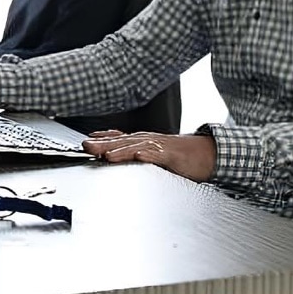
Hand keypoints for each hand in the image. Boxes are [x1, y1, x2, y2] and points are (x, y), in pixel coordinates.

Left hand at [82, 131, 216, 181]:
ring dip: (121, 150)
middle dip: (103, 144)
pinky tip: (138, 155)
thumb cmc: (181, 156)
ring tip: (106, 154)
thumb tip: (121, 156)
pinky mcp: (173, 156)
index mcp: (145, 141)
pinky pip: (159, 155)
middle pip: (123, 141)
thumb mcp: (156, 153)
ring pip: (137, 147)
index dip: (102, 137)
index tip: (86, 139)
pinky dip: (148, 155)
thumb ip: (139, 154)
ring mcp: (161, 147)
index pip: (119, 137)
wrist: (207, 154)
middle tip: (85, 146)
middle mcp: (150, 141)